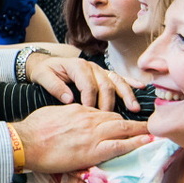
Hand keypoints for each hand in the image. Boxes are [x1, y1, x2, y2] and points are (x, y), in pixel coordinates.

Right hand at [15, 105, 150, 173]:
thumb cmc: (33, 129)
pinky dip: (136, 142)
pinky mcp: (93, 150)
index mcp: (80, 110)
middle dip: (135, 121)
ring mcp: (93, 134)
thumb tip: (71, 118)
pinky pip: (120, 145)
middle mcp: (90, 119)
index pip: (105, 112)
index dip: (118, 116)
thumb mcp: (52, 113)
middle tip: (150, 124)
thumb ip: (67, 114)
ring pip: (124, 128)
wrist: (25, 142)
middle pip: (118, 118)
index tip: (126, 120)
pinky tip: (147, 142)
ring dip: (141, 130)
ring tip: (155, 132)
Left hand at [24, 52, 140, 112]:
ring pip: (116, 81)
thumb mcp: (43, 76)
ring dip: (126, 94)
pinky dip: (130, 83)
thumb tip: (69, 99)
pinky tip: (141, 88)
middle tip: (111, 119)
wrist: (45, 64)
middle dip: (110, 102)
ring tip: (133, 108)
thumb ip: (55, 86)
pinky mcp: (103, 74)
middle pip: (105, 84)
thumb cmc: (45, 72)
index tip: (90, 114)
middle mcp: (91, 66)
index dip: (91, 99)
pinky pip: (119, 78)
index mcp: (77, 66)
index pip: (88, 84)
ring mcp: (99, 70)